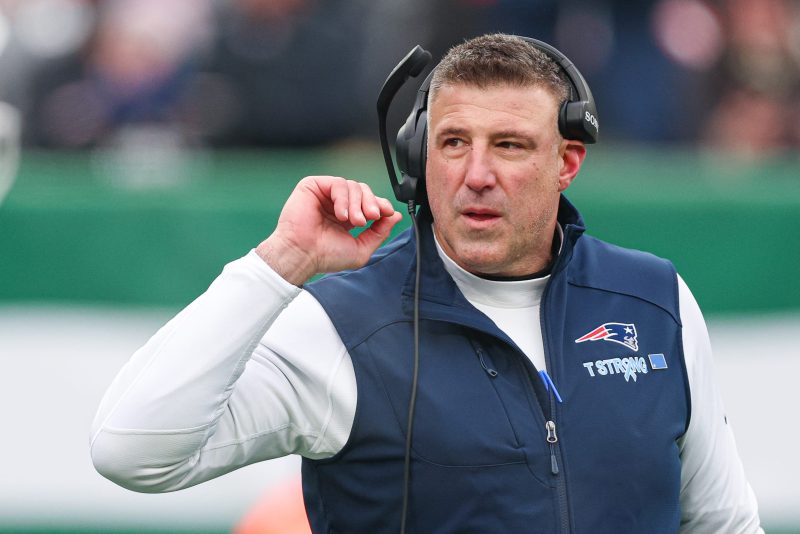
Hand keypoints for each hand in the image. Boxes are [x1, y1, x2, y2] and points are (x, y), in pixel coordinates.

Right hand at [256, 176, 402, 284]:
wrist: (303, 254)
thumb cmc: (326, 256)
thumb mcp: (362, 248)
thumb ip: (380, 232)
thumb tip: (395, 215)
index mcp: (347, 217)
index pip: (369, 202)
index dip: (380, 204)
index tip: (386, 213)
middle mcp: (336, 204)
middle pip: (363, 190)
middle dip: (371, 203)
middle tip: (370, 218)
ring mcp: (324, 195)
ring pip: (353, 186)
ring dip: (358, 203)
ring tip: (353, 222)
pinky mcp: (313, 186)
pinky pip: (338, 183)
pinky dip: (343, 198)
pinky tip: (341, 214)